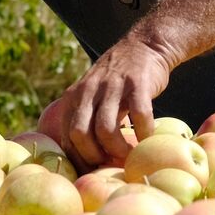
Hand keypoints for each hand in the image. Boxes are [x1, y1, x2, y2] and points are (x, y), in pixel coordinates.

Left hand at [39, 38, 169, 169]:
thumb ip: (84, 119)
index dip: (80, 159)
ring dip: (118, 150)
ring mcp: (113, 86)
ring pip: (105, 128)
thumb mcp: (91, 94)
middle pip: (80, 134)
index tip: (95, 169)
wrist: (144, 45)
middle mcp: (89, 90)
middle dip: (94, 156)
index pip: (67, 137)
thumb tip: (82, 159)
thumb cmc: (118, 81)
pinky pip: (138, 115)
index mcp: (74, 97)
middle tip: (110, 164)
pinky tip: (148, 139)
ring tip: (130, 156)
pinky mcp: (137, 84)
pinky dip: (143, 133)